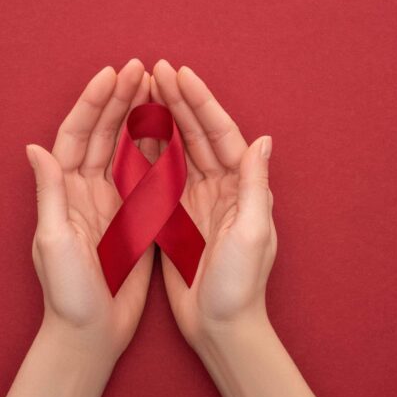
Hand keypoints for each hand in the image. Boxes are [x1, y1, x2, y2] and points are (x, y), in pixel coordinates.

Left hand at [26, 59, 155, 360]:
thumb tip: (34, 147)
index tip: (113, 74)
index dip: (93, 103)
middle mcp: (85, 190)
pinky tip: (169, 130)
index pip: (77, 135)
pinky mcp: (133, 218)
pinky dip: (155, 150)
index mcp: (65, 191)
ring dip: (137, 117)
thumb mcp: (54, 241)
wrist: (91, 333)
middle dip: (119, 99)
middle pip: (102, 134)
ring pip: (124, 149)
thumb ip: (49, 193)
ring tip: (155, 88)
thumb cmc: (67, 293)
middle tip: (141, 69)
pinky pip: (145, 176)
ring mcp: (111, 202)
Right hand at [151, 60, 275, 347]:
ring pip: (178, 150)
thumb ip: (256, 186)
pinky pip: (161, 177)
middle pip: (198, 134)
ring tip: (143, 90)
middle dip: (178, 100)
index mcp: (242, 187)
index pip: (220, 133)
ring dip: (162, 119)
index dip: (200, 101)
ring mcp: (197, 201)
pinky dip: (148, 153)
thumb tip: (263, 139)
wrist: (221, 327)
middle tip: (156, 69)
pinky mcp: (177, 218)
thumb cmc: (241, 285)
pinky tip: (133, 133)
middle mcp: (222, 188)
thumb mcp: (253, 234)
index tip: (179, 73)